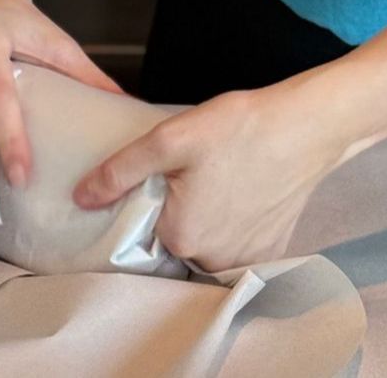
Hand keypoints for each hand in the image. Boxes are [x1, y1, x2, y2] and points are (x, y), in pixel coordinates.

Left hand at [71, 67, 356, 272]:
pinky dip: (233, 227)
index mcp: (182, 238)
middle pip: (176, 247)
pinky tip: (237, 193)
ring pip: (207, 250)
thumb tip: (81, 198)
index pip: (144, 237)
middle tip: (187, 180)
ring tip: (213, 184)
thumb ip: (119, 172)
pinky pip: (237, 247)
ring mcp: (247, 258)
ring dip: (205, 225)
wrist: (305, 126)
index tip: (155, 188)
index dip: (144, 210)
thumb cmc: (239, 129)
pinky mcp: (272, 249)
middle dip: (175, 218)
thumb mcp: (169, 140)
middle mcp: (214, 260)